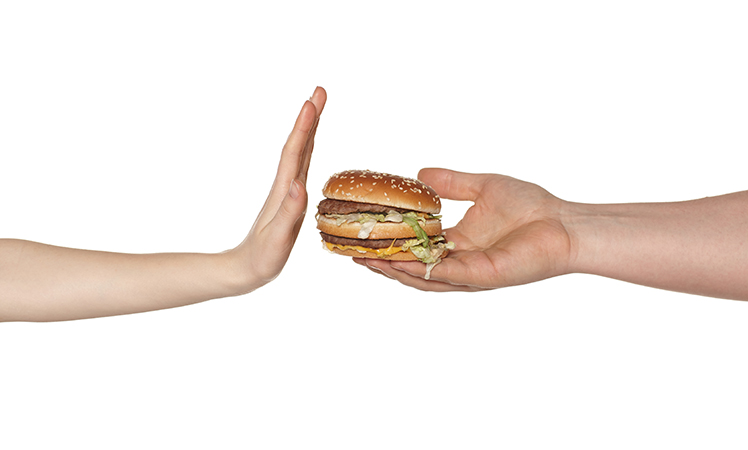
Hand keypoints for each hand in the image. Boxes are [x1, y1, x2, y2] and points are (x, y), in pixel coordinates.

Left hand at [227, 87, 326, 292]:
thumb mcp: (277, 237)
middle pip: (298, 144)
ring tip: (316, 109)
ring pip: (300, 152)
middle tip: (320, 91)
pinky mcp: (289, 200)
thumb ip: (289, 211)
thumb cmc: (261, 257)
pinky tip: (309, 146)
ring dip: (309, 129)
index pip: (295, 151)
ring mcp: (287, 192)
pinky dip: (307, 149)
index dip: (304, 126)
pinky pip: (301, 166)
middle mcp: (286, 186)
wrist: (244, 269)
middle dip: (310, 117)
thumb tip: (299, 184)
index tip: (312, 101)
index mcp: (284, 191)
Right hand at [355, 168, 573, 291]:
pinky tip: (397, 262)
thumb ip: (452, 183)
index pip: (414, 246)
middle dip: (379, 261)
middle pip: (409, 267)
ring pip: (422, 277)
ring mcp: (469, 273)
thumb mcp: (482, 186)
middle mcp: (458, 263)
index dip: (386, 242)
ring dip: (392, 270)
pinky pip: (445, 275)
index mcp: (457, 244)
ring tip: (363, 259)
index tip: (359, 232)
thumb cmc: (531, 207)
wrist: (565, 223)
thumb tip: (420, 174)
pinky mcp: (483, 275)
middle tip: (348, 251)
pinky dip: (420, 270)